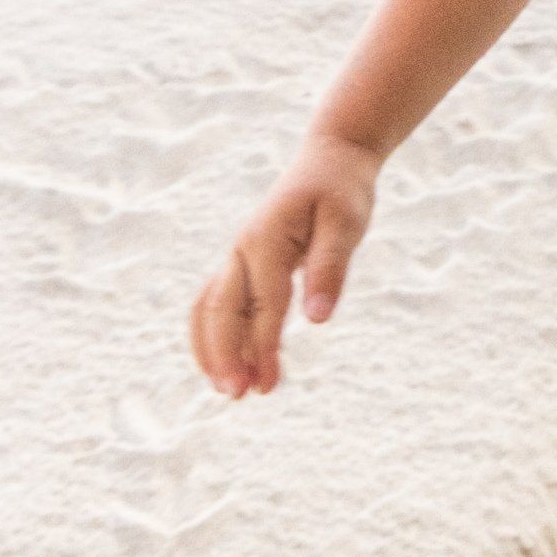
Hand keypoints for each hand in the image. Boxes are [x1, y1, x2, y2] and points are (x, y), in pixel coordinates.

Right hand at [189, 132, 380, 398]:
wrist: (329, 160)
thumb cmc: (341, 191)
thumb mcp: (346, 224)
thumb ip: (330, 269)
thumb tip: (317, 321)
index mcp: (267, 240)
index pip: (263, 303)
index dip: (263, 346)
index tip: (266, 385)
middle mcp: (243, 249)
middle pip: (222, 309)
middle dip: (225, 354)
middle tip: (238, 395)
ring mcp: (238, 256)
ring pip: (210, 308)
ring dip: (214, 349)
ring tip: (231, 391)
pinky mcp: (243, 264)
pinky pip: (217, 303)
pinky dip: (216, 334)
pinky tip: (232, 363)